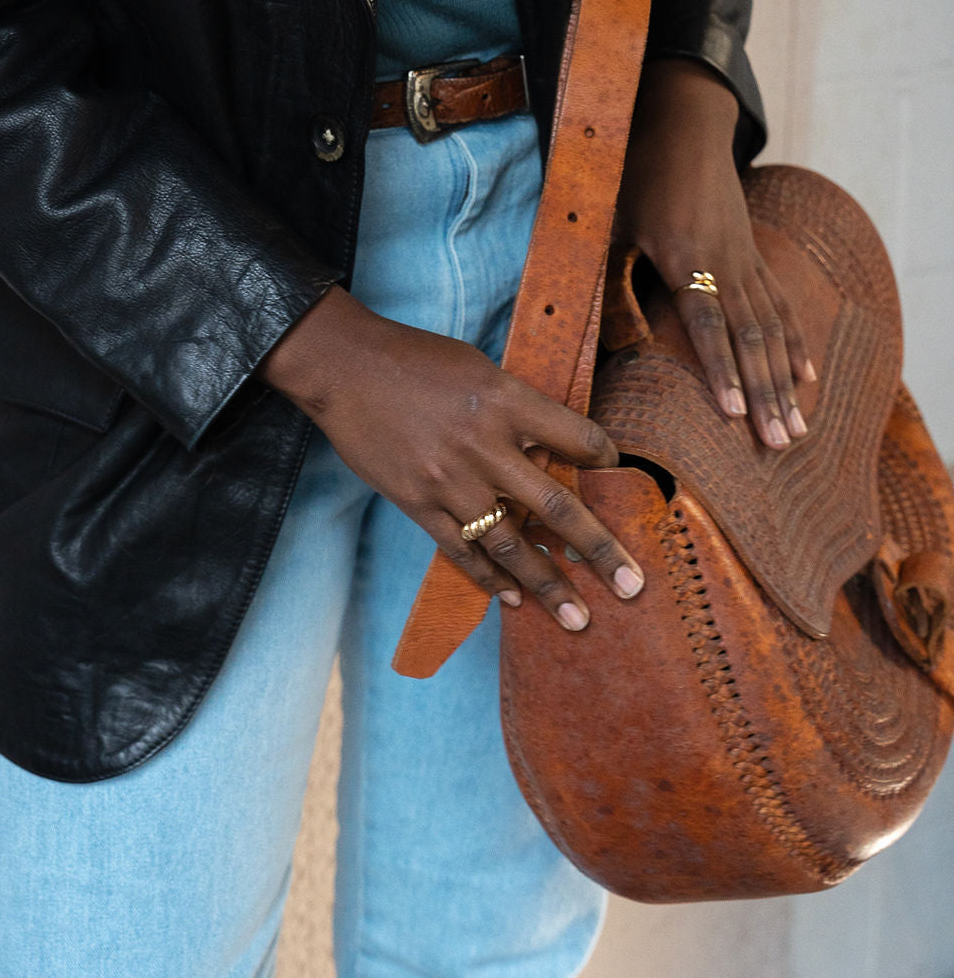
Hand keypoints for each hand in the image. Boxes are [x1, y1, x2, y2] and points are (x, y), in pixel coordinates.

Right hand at [258, 286, 644, 628]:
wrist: (346, 367)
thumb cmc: (415, 359)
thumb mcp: (478, 366)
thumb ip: (515, 406)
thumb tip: (549, 444)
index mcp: (506, 400)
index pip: (577, 438)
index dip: (604, 457)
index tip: (616, 470)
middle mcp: (485, 445)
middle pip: (555, 506)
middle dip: (599, 550)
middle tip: (632, 587)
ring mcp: (449, 480)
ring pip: (509, 543)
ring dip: (546, 584)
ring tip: (576, 618)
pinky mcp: (417, 502)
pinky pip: (460, 549)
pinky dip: (487, 577)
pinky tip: (511, 599)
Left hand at [616, 58, 815, 449]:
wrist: (681, 121)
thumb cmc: (633, 172)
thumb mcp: (609, 221)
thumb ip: (607, 275)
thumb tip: (594, 333)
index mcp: (683, 254)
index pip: (706, 322)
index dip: (720, 368)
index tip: (732, 413)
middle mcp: (722, 260)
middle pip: (750, 338)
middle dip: (765, 395)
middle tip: (779, 444)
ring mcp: (744, 257)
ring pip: (772, 328)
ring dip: (783, 383)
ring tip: (796, 429)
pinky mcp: (751, 254)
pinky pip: (780, 306)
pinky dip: (794, 345)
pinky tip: (805, 380)